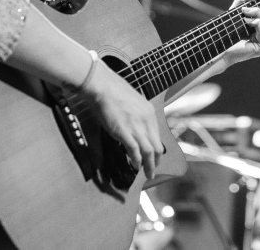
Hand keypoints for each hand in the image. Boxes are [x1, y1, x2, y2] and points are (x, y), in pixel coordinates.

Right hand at [81, 60, 163, 179]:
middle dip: (156, 161)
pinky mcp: (124, 132)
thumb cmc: (112, 90)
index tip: (154, 155)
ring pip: (148, 151)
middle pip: (157, 146)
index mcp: (149, 112)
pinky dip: (136, 161)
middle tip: (153, 169)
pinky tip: (135, 166)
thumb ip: (136, 113)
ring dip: (149, 165)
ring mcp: (136, 126)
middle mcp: (146, 120)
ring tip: (148, 174)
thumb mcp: (131, 100)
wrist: (102, 85)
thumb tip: (133, 124)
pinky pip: (134, 151)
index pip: (157, 135)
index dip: (156, 148)